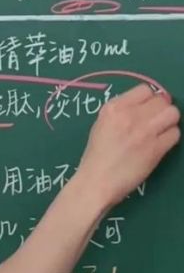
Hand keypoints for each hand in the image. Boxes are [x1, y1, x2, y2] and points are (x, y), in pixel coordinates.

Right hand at [78, 83, 179, 210]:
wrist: (96, 183)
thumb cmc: (96, 157)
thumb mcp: (101, 125)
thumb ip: (121, 112)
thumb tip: (145, 105)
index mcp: (114, 108)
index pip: (145, 90)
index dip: (149, 100)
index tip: (146, 110)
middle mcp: (130, 116)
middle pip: (161, 100)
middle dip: (161, 110)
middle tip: (155, 123)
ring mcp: (144, 132)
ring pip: (172, 113)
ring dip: (169, 121)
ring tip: (161, 131)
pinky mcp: (155, 149)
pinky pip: (175, 134)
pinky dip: (170, 138)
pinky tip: (160, 145)